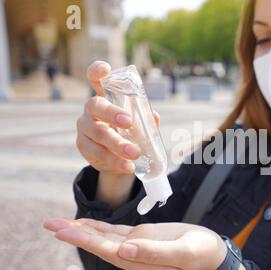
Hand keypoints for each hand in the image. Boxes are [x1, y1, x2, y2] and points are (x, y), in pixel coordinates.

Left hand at [43, 218, 228, 269]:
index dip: (87, 240)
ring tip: (57, 223)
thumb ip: (154, 253)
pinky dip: (99, 226)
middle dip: (76, 234)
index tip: (65, 231)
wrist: (210, 250)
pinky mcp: (141, 237)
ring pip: (105, 238)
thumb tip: (124, 249)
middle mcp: (134, 257)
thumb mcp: (183, 252)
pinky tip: (83, 222)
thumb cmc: (200, 250)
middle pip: (101, 245)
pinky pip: (115, 231)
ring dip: (82, 230)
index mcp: (143, 264)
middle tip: (50, 224)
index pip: (110, 251)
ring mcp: (136, 247)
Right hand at [76, 61, 159, 175]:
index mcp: (105, 97)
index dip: (97, 72)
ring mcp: (84, 127)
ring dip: (117, 144)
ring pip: (97, 133)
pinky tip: (127, 166)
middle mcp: (91, 109)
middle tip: (129, 122)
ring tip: (135, 153)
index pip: (96, 79)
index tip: (105, 69)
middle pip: (96, 106)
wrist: (117, 159)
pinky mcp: (83, 146)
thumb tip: (154, 116)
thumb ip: (146, 120)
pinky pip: (96, 152)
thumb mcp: (140, 125)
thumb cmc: (129, 133)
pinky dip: (114, 160)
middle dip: (112, 113)